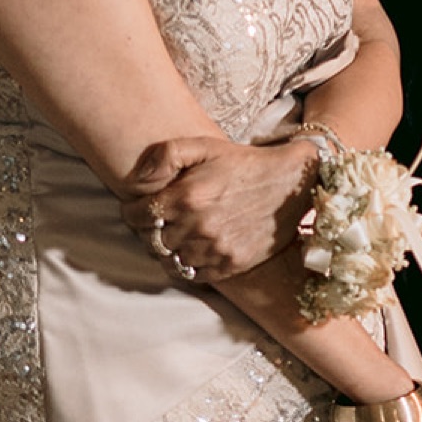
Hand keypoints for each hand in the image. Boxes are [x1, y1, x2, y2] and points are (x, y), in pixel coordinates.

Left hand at [117, 136, 316, 279]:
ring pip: (169, 260)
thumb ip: (164, 156)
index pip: (137, 217)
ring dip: (167, 248)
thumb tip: (135, 182)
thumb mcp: (202, 146)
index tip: (139, 207)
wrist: (289, 184)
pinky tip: (193, 248)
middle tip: (158, 220)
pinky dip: (187, 264)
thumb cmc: (241, 163)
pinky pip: (193, 275)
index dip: (133, 211)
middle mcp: (198, 227)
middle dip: (149, 229)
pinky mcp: (230, 265)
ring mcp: (215, 249)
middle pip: (151, 241)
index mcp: (187, 197)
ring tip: (175, 234)